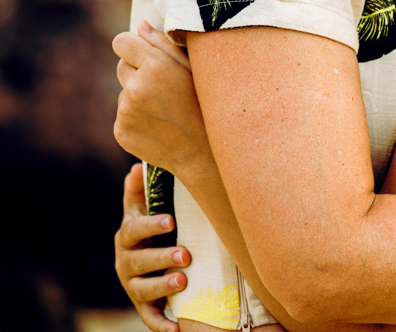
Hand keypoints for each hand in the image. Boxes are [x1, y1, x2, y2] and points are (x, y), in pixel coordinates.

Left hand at [113, 22, 207, 174]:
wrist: (206, 152)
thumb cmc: (208, 103)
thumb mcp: (196, 68)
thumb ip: (165, 43)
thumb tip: (140, 25)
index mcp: (155, 66)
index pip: (121, 42)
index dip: (133, 46)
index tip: (143, 53)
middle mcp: (136, 87)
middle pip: (121, 66)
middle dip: (138, 70)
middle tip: (165, 85)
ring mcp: (126, 112)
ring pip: (124, 92)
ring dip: (138, 95)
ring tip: (167, 108)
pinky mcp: (121, 131)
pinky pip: (123, 115)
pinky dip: (136, 117)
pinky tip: (160, 123)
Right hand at [115, 162, 191, 331]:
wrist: (150, 257)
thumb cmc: (154, 226)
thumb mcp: (145, 207)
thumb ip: (140, 190)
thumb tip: (137, 166)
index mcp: (127, 235)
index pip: (134, 229)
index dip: (151, 224)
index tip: (171, 220)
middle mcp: (125, 262)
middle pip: (139, 261)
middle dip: (161, 258)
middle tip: (185, 254)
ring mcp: (132, 285)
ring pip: (142, 289)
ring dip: (162, 287)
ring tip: (183, 282)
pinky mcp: (142, 305)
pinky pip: (149, 317)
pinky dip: (161, 324)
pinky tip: (177, 329)